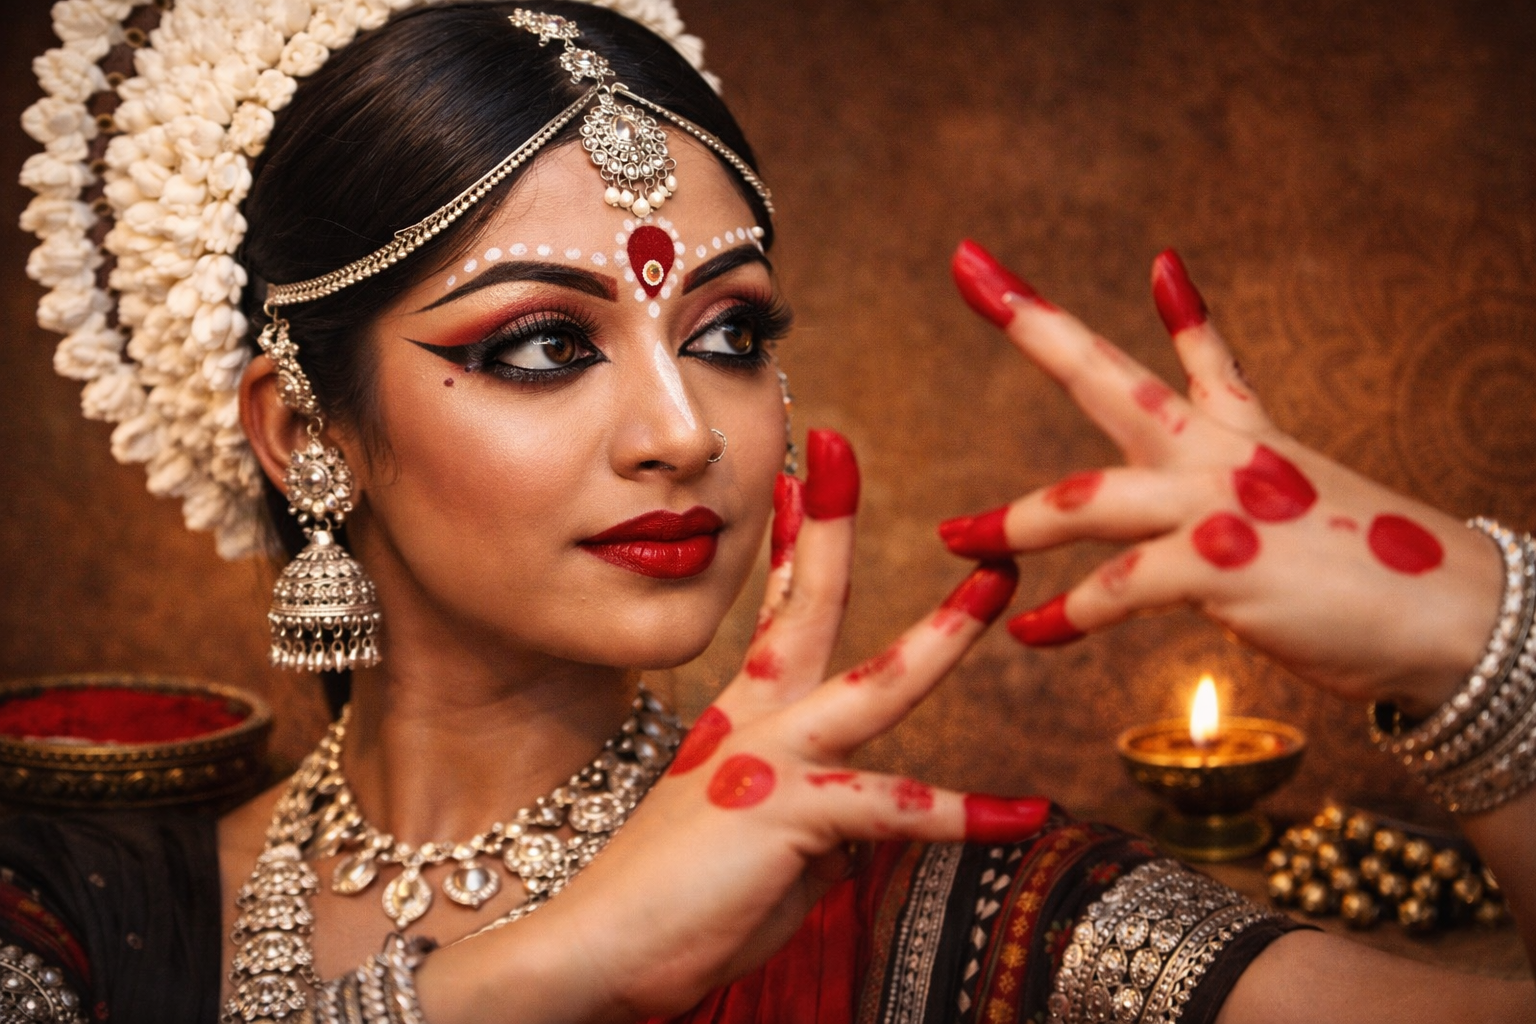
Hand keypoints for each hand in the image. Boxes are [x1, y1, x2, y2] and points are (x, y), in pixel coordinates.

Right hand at [417, 429, 1046, 1023]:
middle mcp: (756, 724)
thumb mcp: (755, 839)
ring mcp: (770, 762)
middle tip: (844, 449)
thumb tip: (863, 813)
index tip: (803, 475)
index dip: (793, 539)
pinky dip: (964, 813)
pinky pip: (894, 805)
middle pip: (805, 607)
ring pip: (872, 685)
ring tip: (997, 587)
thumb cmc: (675, 903)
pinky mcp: (788, 814)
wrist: (598, 952)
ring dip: (940, 633)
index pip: (773, 611)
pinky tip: (1025, 814)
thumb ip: (815, 810)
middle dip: (830, 527)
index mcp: (742, 719)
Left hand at [941, 241, 1501, 716]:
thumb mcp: (1303, 503)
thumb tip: (1206, 497)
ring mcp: (1220, 505)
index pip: (1198, 353)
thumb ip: (1248, 480)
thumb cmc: (1376, 574)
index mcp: (1245, 435)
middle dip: (1033, 320)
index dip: (1175, 306)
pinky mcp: (1223, 568)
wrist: (1459, 621)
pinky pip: (1118, 588)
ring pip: (1086, 497)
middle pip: (1108, 374)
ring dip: (1013, 519)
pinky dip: (1068, 614)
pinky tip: (1030, 632)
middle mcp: (1223, 455)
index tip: (1158, 259)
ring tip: (955, 536)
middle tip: (968, 265)